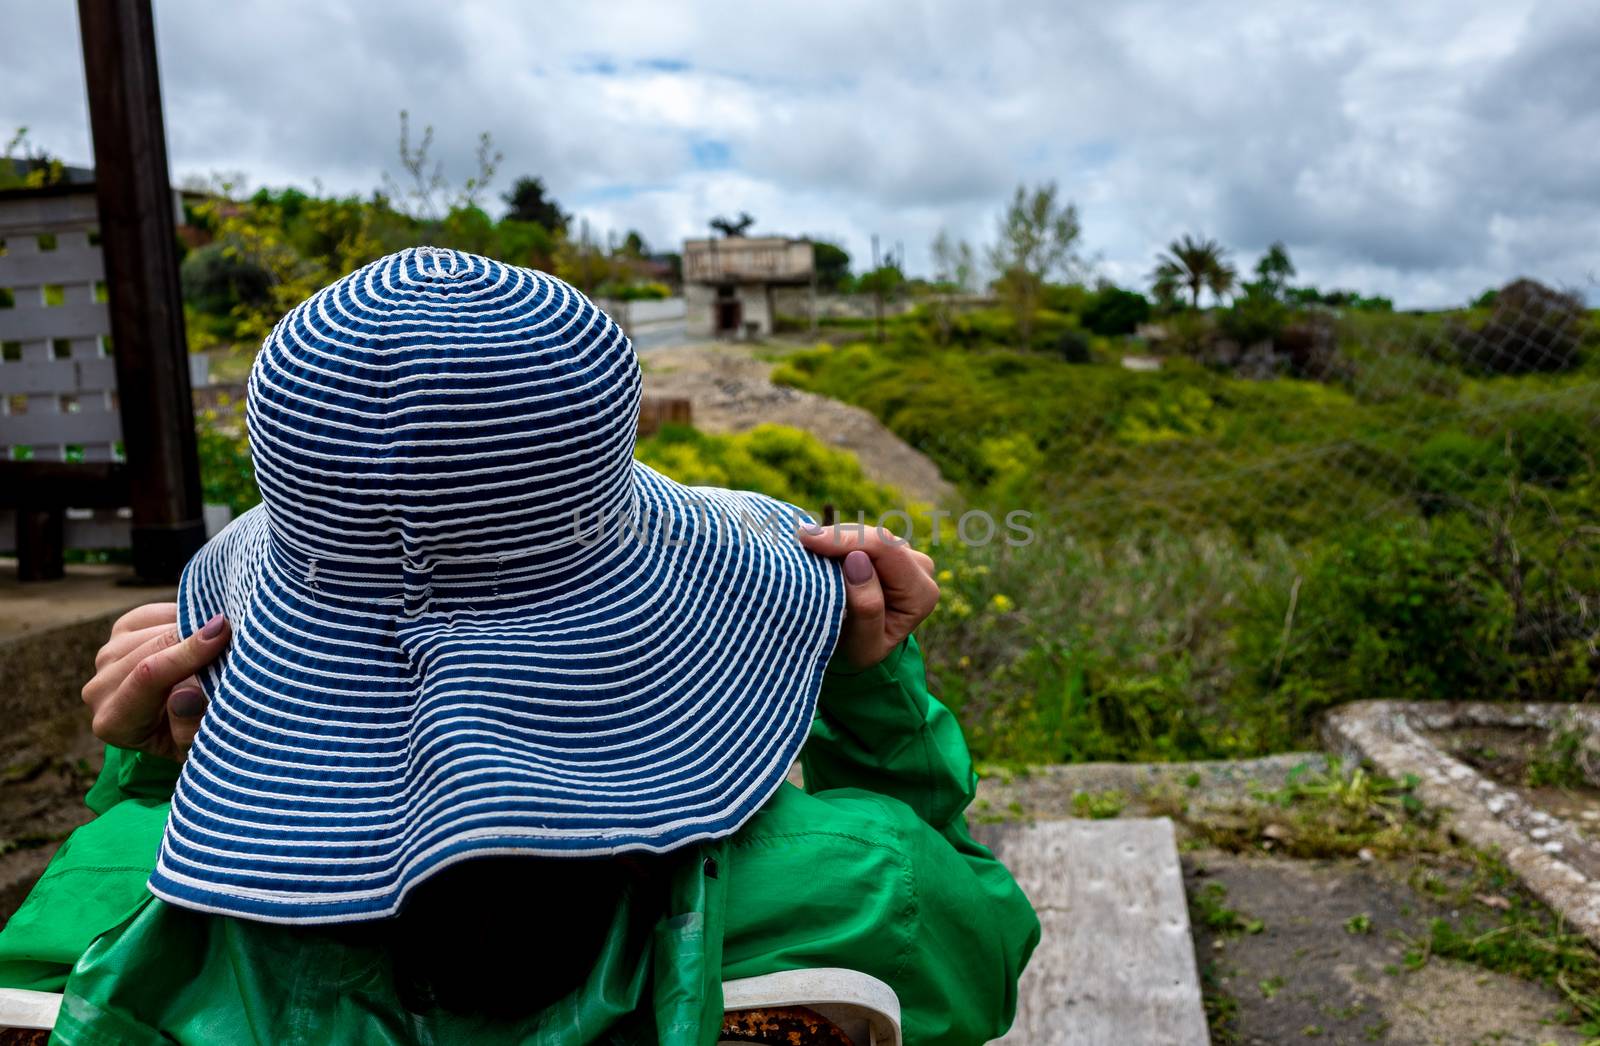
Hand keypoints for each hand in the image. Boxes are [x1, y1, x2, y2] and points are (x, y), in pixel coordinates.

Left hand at [81, 602, 229, 762]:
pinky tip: (199, 627)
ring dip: (188, 626)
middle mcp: (100, 690)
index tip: (223, 633)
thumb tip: (184, 695)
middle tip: (235, 628)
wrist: (178, 726)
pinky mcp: (118, 634)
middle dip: (193, 636)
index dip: (187, 653)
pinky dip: (178, 615)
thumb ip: (190, 728)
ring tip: (222, 631)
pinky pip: (149, 614)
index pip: (148, 678)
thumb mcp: (197, 746)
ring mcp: (106, 659)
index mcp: (115, 723)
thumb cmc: (192, 737)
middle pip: (149, 649)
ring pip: (150, 630)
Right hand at [797, 524, 938, 668]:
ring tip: (806, 549)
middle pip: (876, 538)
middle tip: (799, 542)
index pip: (886, 552)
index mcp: (921, 593)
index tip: (806, 540)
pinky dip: (836, 541)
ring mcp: (907, 554)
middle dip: (837, 539)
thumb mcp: (864, 645)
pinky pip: (860, 535)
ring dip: (834, 539)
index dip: (846, 541)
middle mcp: (920, 569)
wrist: (862, 648)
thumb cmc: (861, 650)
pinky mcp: (889, 548)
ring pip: (866, 533)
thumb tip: (857, 559)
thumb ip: (866, 607)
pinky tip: (816, 548)